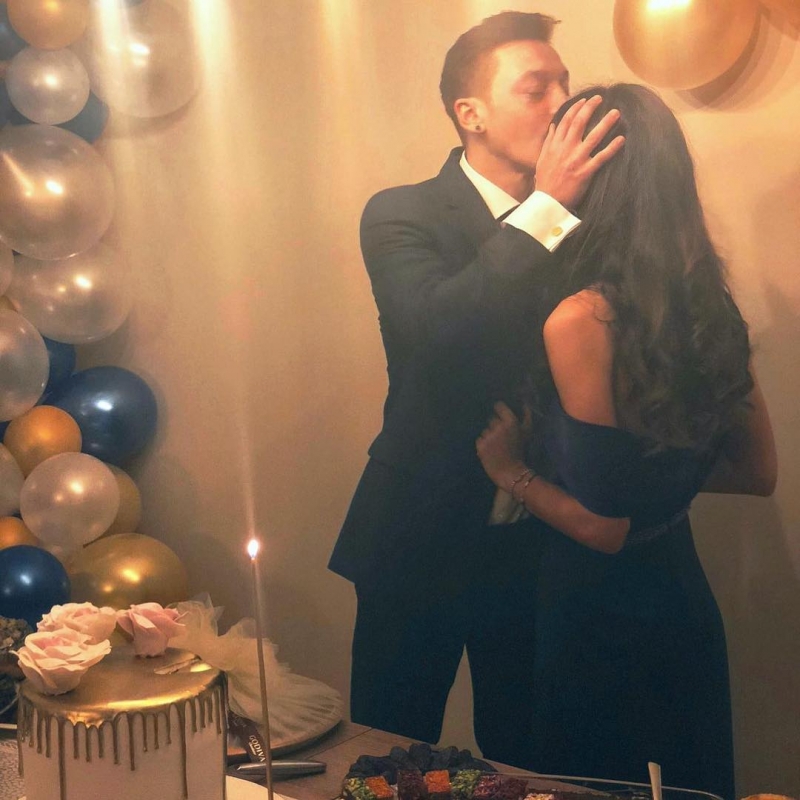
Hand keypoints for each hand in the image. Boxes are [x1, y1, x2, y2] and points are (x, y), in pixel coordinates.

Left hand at [476, 401, 530, 487]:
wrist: (511, 472)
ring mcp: (488, 436)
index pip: (499, 406)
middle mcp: (498, 426)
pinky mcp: (480, 445)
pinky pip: (480, 440)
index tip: (500, 415)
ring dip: (489, 437)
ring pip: (485, 431)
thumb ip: (527, 417)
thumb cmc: (520, 452)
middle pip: (491, 420)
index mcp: (510, 422)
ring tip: (497, 447)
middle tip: (501, 438)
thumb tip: (525, 404)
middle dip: (495, 427)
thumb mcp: (527, 433)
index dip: (499, 410)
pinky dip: (483, 445)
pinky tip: (491, 452)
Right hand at [534, 95, 624, 209]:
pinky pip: (601, 157)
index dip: (576, 107)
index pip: (566, 121)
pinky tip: (621, 139)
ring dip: (606, 122)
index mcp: (555, 146)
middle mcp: (566, 149)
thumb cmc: (545, 182)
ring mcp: (576, 160)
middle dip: (590, 107)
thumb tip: (553, 126)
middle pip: (579, 122)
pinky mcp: (585, 172)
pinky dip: (612, 148)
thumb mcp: (542, 160)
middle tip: (600, 98)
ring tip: (616, 113)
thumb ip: (549, 141)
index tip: (585, 100)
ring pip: (593, 137)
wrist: (547, 203)